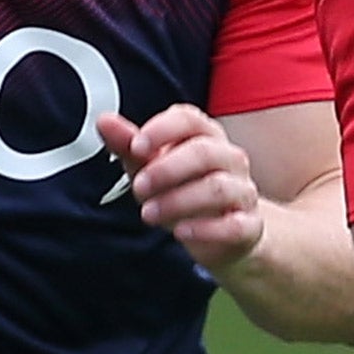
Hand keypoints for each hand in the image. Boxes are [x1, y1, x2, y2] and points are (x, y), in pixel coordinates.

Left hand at [100, 105, 264, 272]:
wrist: (223, 234)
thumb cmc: (183, 191)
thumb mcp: (151, 168)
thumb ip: (129, 145)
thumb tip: (104, 121)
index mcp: (206, 136)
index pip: (189, 119)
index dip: (162, 130)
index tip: (136, 147)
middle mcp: (229, 158)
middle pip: (205, 152)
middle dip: (167, 170)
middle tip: (139, 188)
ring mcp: (243, 191)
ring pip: (218, 187)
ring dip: (178, 201)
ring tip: (148, 214)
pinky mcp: (248, 225)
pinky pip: (234, 225)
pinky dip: (205, 229)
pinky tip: (180, 233)